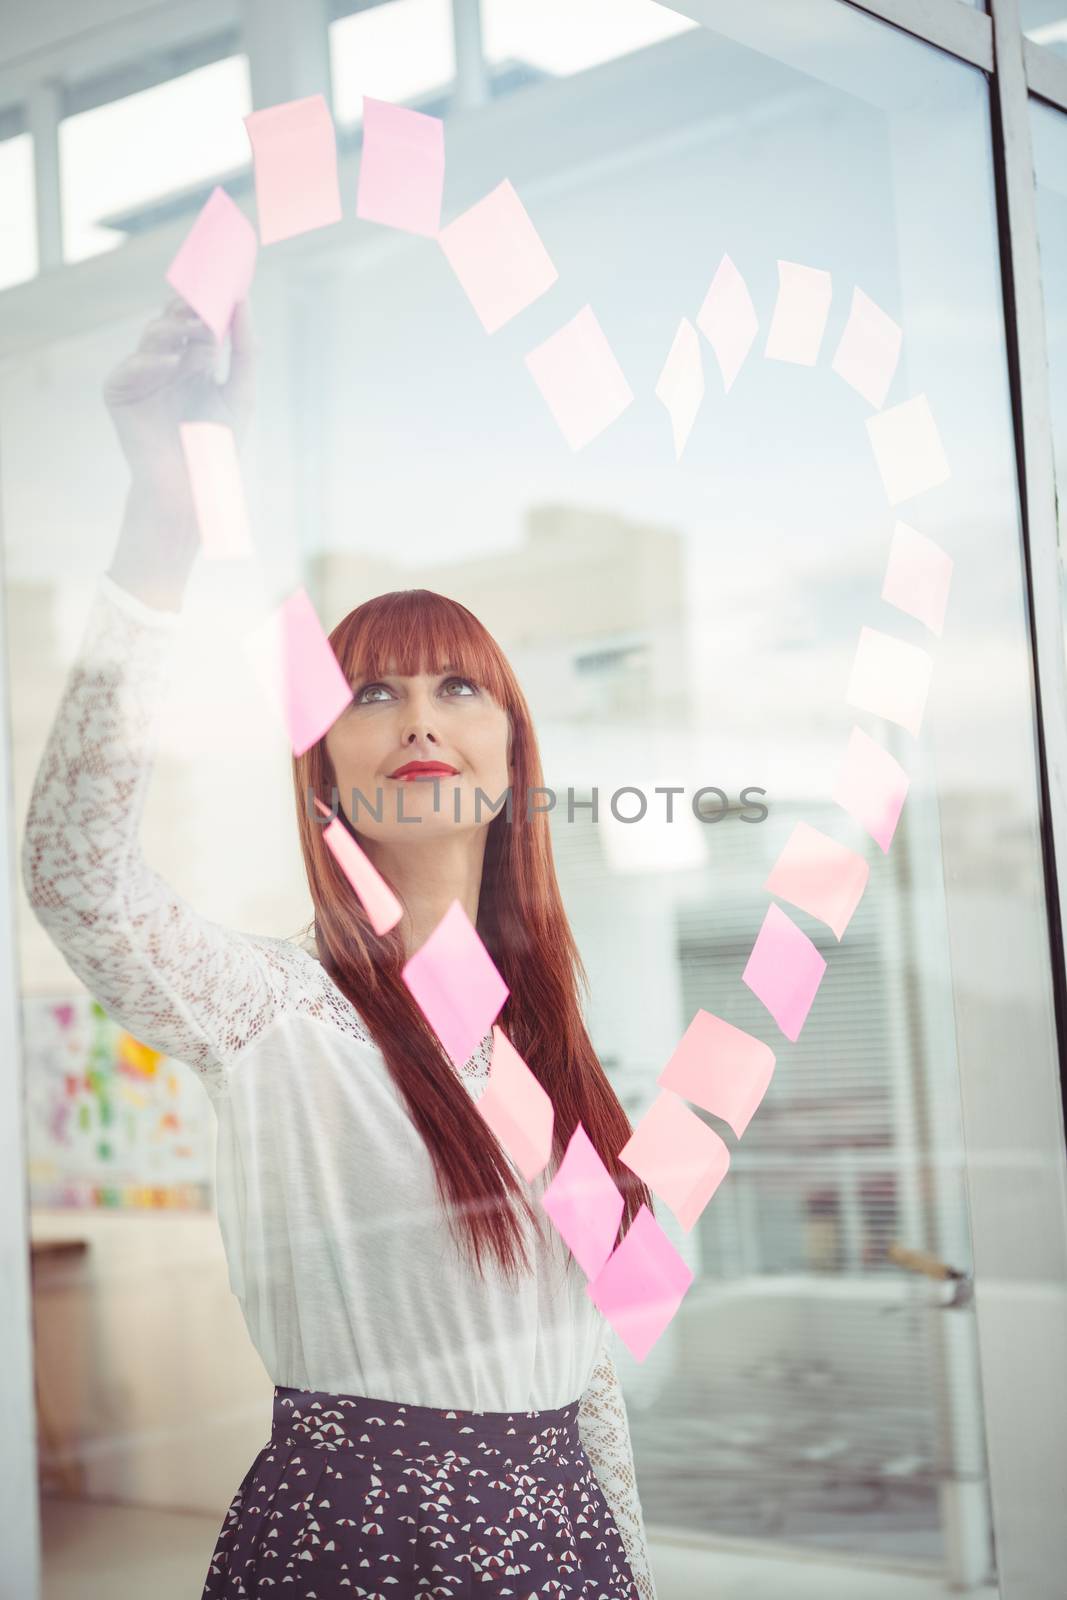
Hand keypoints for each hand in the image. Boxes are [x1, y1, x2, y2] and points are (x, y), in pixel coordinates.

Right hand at [103, 296, 255, 534]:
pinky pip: (130, 366)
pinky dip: (151, 361)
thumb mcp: (241, 392)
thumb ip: (245, 349)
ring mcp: (141, 375)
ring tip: (198, 328)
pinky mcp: (119, 392)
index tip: (224, 281)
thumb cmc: (218, 445)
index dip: (207, 300)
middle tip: (205, 297)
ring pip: (152, 335)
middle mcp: (166, 362)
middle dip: (188, 307)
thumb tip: (243, 302)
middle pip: (172, 320)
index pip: (196, 319)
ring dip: (174, 328)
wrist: (191, 486)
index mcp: (193, 361)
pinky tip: (173, 362)